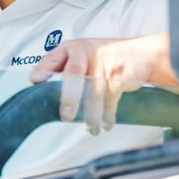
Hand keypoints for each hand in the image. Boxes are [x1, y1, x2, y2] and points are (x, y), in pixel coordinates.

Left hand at [29, 32, 171, 132]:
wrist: (142, 54)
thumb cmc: (105, 61)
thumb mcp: (83, 58)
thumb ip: (63, 70)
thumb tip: (42, 93)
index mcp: (72, 48)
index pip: (54, 58)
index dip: (45, 68)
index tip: (35, 80)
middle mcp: (86, 51)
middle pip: (75, 74)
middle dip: (70, 97)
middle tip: (67, 117)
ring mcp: (105, 60)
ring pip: (95, 93)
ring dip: (93, 116)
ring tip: (92, 130)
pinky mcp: (121, 72)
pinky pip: (112, 98)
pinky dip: (109, 114)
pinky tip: (107, 123)